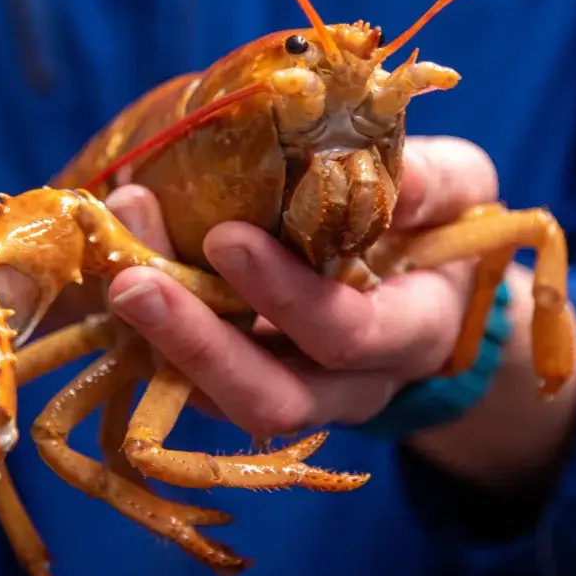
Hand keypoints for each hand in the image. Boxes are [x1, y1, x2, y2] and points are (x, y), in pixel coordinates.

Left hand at [104, 136, 500, 437]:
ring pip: (219, 399)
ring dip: (157, 340)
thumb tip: (393, 175)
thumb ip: (434, 183)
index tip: (226, 237)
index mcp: (409, 333)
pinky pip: (190, 378)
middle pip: (269, 397)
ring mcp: (295, 390)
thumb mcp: (461, 192)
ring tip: (114, 265)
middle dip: (196, 344)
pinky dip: (148, 333)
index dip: (286, 296)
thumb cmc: (443, 229)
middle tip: (132, 280)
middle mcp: (349, 383)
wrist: (432, 287)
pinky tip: (120, 264)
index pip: (345, 335)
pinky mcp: (245, 380)